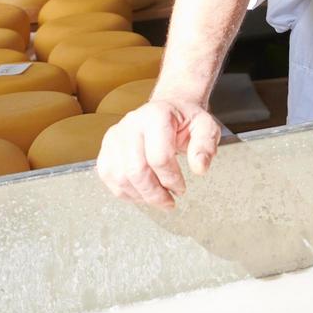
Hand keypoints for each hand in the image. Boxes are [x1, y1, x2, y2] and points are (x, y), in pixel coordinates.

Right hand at [95, 98, 222, 209]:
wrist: (168, 110)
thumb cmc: (185, 121)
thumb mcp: (206, 128)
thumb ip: (206, 146)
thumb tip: (200, 168)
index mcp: (157, 116)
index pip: (159, 157)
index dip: (171, 179)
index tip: (181, 189)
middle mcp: (131, 124)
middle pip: (136, 170)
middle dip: (154, 194)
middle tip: (168, 202)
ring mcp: (115, 136)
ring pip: (120, 177)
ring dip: (140, 196)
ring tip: (157, 198)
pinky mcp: (106, 148)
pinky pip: (109, 177)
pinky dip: (125, 192)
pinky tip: (142, 193)